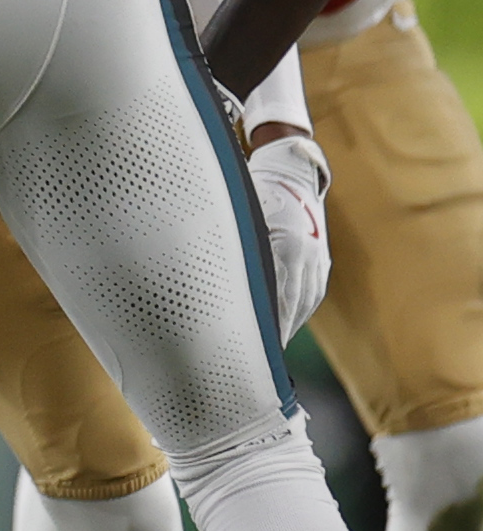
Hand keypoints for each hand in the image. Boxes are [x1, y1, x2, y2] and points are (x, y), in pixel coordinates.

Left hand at [247, 126, 332, 342]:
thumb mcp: (237, 217)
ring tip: (269, 350)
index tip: (249, 348)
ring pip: (303, 302)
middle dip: (275, 334)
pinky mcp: (321, 260)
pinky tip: (285, 327)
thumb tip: (209, 284)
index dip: (264, 326)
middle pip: (291, 306)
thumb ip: (229, 249)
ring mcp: (317, 259)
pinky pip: (310, 293)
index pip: (277, 299)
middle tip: (255, 359)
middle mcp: (307, 256)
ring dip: (287, 326)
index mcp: (286, 247)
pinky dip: (297, 312)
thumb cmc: (251, 192)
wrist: (291, 170)